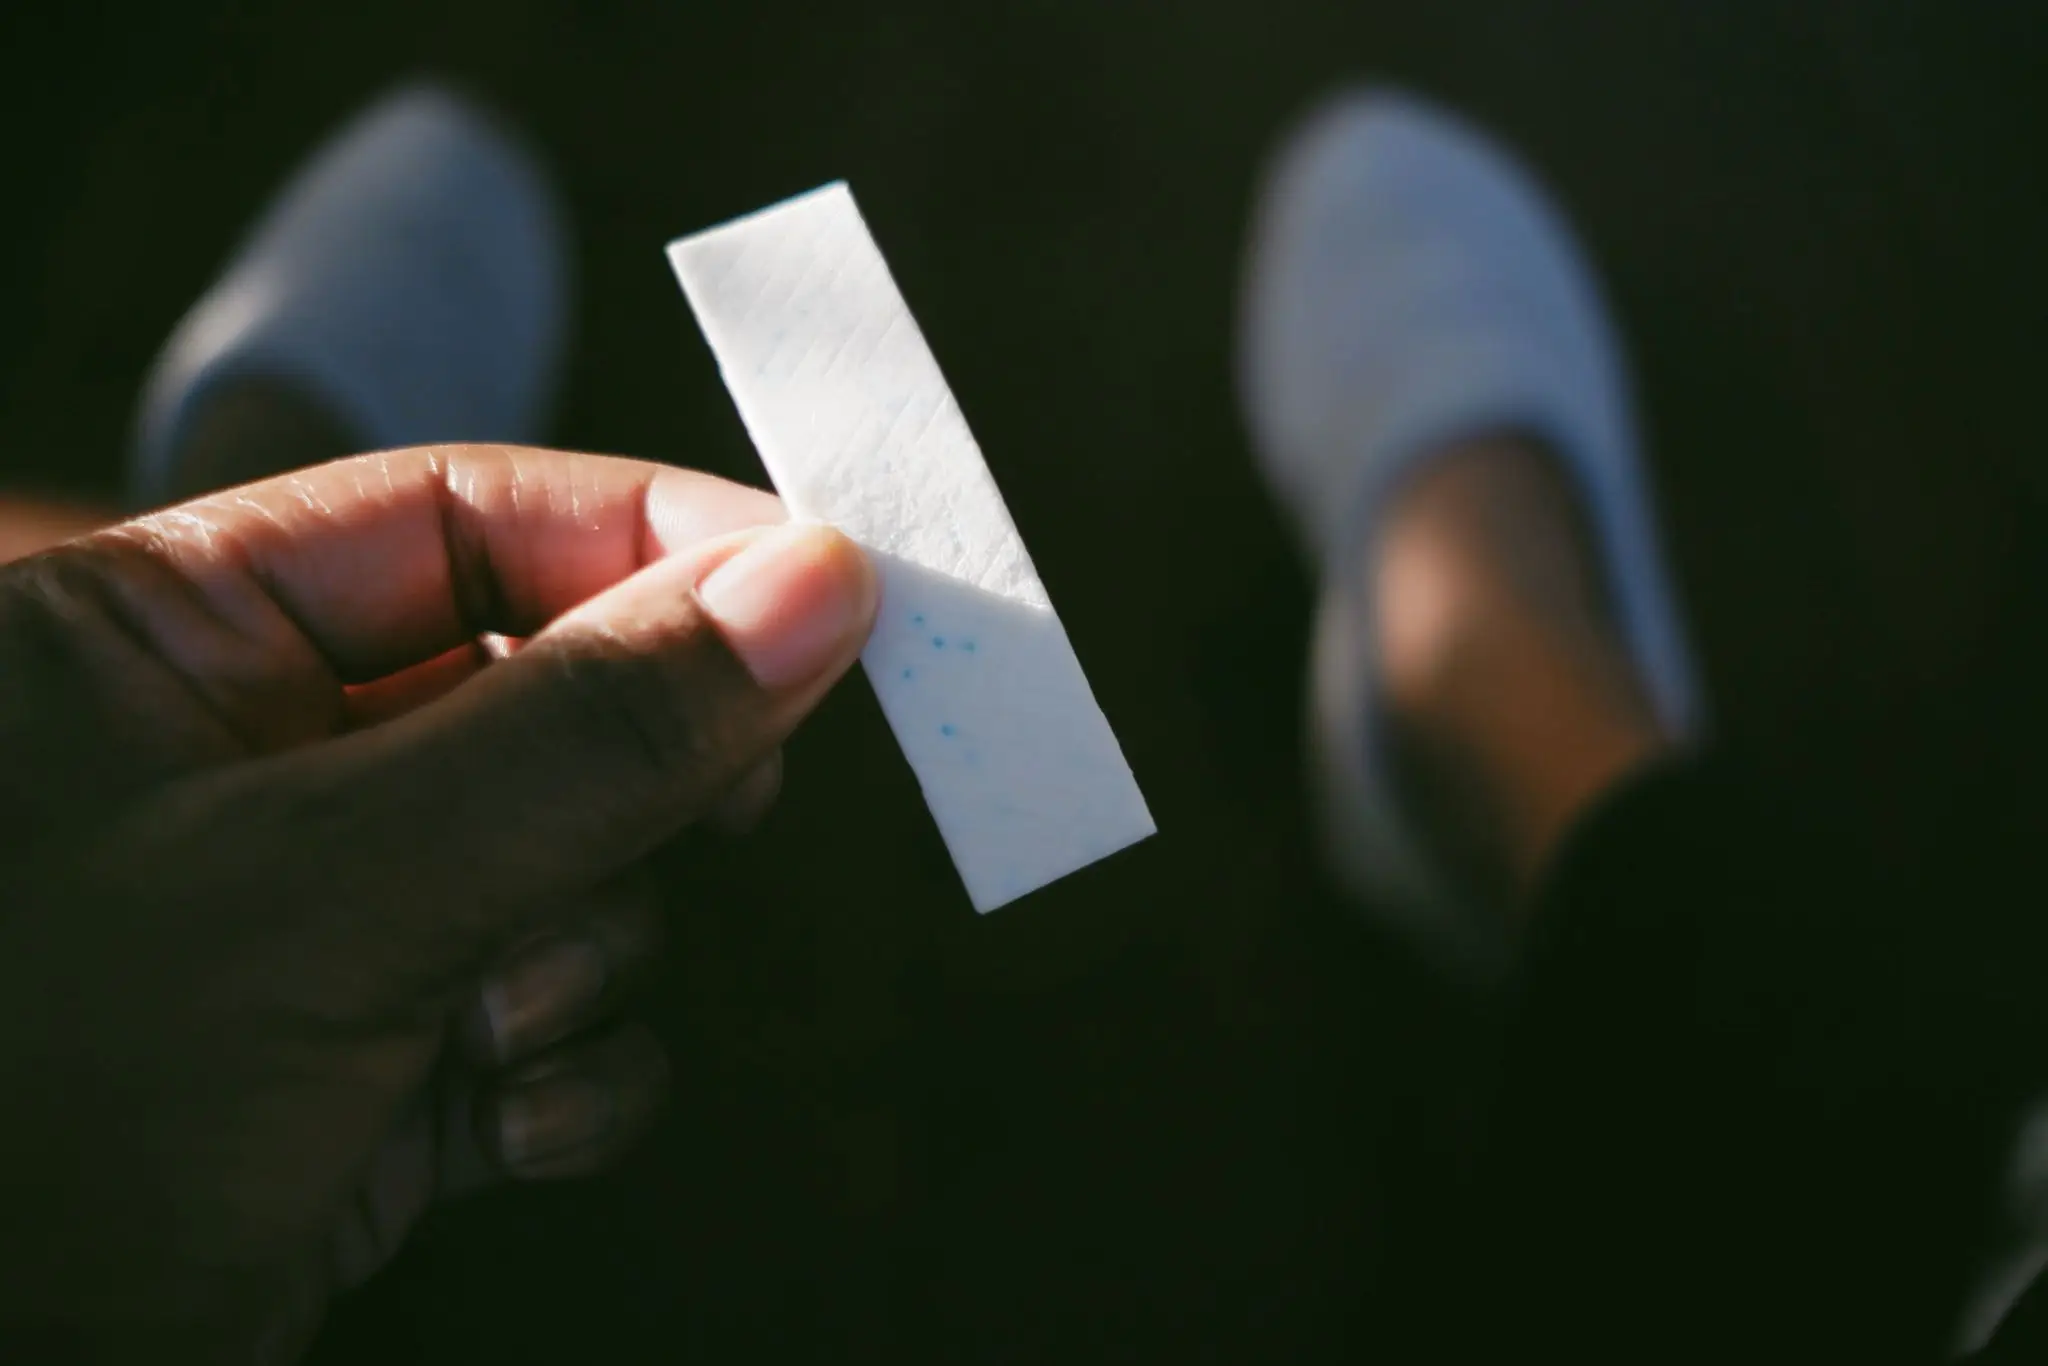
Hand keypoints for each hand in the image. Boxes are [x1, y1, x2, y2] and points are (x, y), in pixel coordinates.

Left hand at [0, 446, 876, 1359]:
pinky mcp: (377, 1063)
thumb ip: (588, 728)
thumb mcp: (339, 886)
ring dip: (586, 952)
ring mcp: (319, 919)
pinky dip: (571, 1072)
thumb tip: (810, 587)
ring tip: (495, 1025)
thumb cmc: (55, 1112)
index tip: (824, 585)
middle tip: (731, 795)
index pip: (462, 511)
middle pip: (545, 687)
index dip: (655, 538)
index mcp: (166, 639)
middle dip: (632, 774)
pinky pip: (556, 1017)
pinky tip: (501, 1122)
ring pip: (574, 863)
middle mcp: (244, 760)